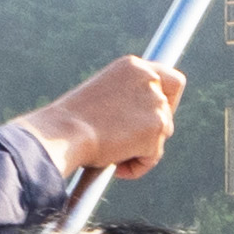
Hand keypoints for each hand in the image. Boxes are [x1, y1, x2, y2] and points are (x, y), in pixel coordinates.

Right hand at [21, 56, 184, 181]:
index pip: (170, 79)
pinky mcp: (157, 128)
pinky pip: (152, 157)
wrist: (63, 133)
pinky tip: (114, 165)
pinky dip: (136, 167)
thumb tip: (139, 122)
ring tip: (111, 154)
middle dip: (152, 131)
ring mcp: (155, 103)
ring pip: (160, 137)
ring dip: (140, 150)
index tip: (159, 115)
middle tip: (129, 143)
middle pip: (168, 111)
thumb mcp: (101, 99)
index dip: (168, 100)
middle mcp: (149, 80)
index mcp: (133, 66)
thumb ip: (125, 101)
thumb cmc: (71, 122)